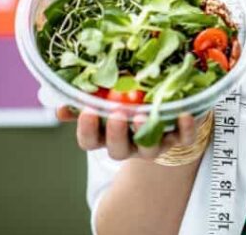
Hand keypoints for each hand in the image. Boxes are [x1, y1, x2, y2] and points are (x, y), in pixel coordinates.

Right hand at [56, 105, 205, 161]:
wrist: (167, 104)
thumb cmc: (129, 98)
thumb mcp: (106, 95)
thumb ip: (85, 98)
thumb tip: (61, 104)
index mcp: (107, 135)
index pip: (90, 141)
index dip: (87, 130)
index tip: (87, 111)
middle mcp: (130, 144)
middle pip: (117, 150)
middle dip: (115, 134)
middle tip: (115, 115)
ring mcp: (154, 143)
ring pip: (148, 149)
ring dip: (144, 133)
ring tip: (142, 116)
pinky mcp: (179, 138)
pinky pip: (183, 138)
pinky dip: (184, 128)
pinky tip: (184, 114)